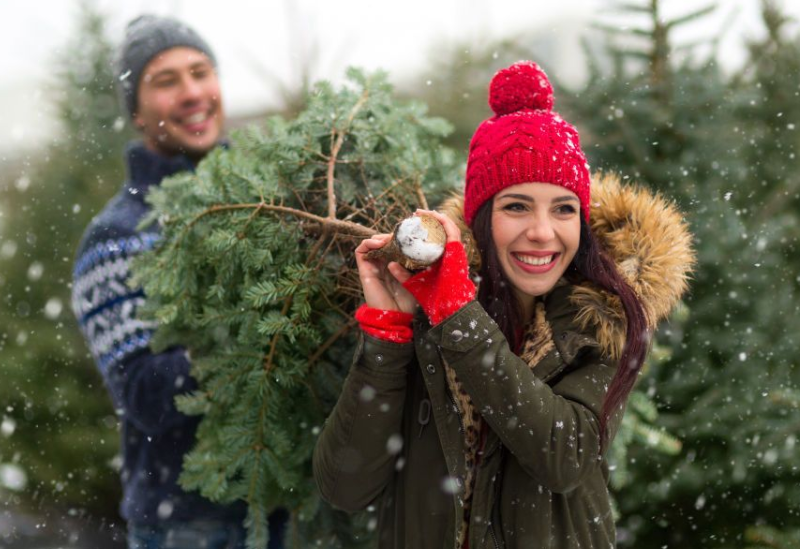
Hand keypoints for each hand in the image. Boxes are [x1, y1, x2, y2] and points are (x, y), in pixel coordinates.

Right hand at [355, 234, 417, 313]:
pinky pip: (360, 251)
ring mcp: (373, 267)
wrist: (398, 317)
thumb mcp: (416, 279)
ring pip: (371, 244)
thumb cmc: (409, 302)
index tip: (408, 236)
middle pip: (382, 242)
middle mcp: (383, 265)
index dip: (399, 238)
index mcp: (396, 266)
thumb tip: (409, 251)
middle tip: (399, 237)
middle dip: (390, 236)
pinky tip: (379, 244)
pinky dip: (367, 243)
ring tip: (388, 240)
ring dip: (379, 238)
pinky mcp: (365, 271)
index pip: (394, 246)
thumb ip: (412, 265)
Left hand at [402, 209, 474, 325]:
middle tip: (417, 214)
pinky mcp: (457, 252)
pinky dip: (443, 221)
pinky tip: (432, 215)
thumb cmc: (432, 300)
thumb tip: (391, 264)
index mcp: (442, 261)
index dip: (426, 230)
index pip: (435, 240)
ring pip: (448, 228)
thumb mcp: (413, 283)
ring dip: (436, 218)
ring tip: (422, 212)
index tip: (412, 224)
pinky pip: (452, 231)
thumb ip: (403, 274)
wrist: (446, 309)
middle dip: (430, 220)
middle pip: (442, 231)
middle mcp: (451, 255)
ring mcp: (456, 253)